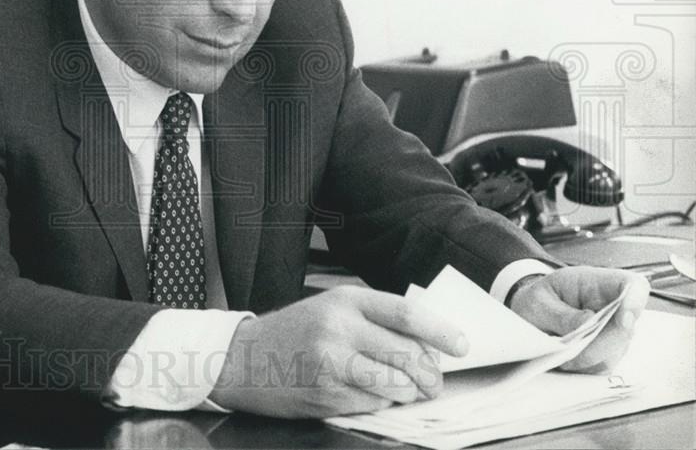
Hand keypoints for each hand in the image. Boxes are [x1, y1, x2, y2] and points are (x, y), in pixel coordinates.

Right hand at [208, 286, 468, 417]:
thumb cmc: (293, 332)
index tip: (461, 346)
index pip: (406, 315)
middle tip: (433, 383)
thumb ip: (373, 319)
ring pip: (395, 385)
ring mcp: (332, 362)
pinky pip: (373, 404)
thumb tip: (426, 344)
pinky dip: (382, 404)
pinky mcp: (326, 393)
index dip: (440, 332)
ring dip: (410, 393)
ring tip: (409, 393)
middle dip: (430, 375)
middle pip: (407, 354)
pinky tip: (372, 396)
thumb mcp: (331, 309)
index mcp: (345, 300)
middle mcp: (340, 327)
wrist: (243, 358)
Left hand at [508, 266, 648, 373]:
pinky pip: (604, 366)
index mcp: (597, 283)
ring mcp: (613, 333)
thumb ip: (563, 314)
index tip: (624, 320)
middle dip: (601, 344)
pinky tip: (564, 359)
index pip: (633, 286)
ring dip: (588, 358)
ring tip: (559, 353)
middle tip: (570, 349)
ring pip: (616, 352)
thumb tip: (589, 324)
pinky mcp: (607, 353)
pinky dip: (584, 367)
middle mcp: (613, 308)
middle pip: (626, 329)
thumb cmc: (536, 301)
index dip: (636, 302)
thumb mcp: (539, 302)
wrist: (528, 314)